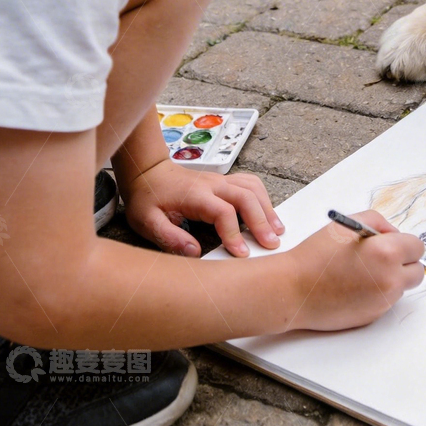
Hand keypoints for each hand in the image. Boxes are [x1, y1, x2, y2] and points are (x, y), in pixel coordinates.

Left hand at [120, 158, 284, 257]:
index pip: (223, 212)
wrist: (148, 172)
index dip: (234, 234)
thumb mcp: (147, 221)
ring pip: (253, 188)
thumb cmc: (148, 198)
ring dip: (267, 208)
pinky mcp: (224, 181)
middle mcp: (213, 184)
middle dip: (261, 221)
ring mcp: (221, 180)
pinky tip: (267, 213)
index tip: (241, 253)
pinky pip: (251, 184)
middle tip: (271, 244)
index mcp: (196, 195)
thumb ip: (169, 237)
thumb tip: (194, 252)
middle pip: (246, 198)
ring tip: (277, 230)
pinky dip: (263, 198)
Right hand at [285, 209, 424, 331]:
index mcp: (387, 253)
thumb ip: (378, 222)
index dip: (403, 242)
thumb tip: (394, 234)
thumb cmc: (316, 255)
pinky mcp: (373, 316)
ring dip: (391, 278)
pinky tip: (354, 286)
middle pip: (417, 272)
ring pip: (401, 287)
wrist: (294, 289)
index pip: (417, 247)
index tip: (391, 242)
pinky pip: (385, 301)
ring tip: (361, 271)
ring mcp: (383, 301)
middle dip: (404, 263)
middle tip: (382, 257)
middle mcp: (391, 280)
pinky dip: (377, 293)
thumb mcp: (347, 224)